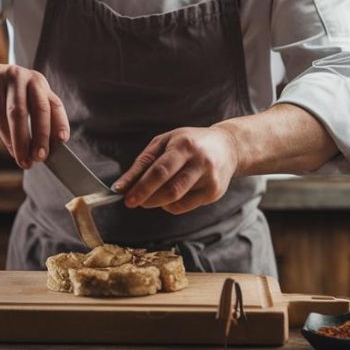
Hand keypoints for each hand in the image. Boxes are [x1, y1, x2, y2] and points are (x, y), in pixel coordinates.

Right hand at [0, 64, 68, 168]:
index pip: (51, 103)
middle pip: (26, 111)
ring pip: (4, 118)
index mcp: (37, 82)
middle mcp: (19, 78)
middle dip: (33, 138)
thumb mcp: (28, 98)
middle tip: (38, 158)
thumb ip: (38, 119)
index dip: (59, 122)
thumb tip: (42, 150)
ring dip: (13, 142)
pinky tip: (4, 141)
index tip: (62, 140)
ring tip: (21, 158)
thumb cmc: (10, 94)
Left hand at [112, 127, 240, 214]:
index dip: (141, 187)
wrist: (227, 147)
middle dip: (147, 198)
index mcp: (184, 145)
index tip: (126, 198)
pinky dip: (171, 205)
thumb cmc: (189, 143)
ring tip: (150, 196)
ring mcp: (210, 178)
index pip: (160, 171)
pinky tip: (171, 195)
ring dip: (157, 202)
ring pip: (177, 200)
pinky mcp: (215, 192)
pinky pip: (185, 206)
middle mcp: (200, 161)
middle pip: (170, 189)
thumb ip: (143, 163)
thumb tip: (122, 186)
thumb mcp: (164, 142)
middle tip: (133, 202)